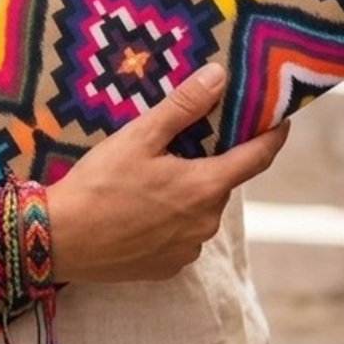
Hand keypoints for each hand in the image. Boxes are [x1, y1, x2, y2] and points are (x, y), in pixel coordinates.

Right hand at [47, 62, 287, 283]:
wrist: (61, 239)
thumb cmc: (99, 184)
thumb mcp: (139, 136)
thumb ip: (183, 106)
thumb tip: (219, 76)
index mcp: (205, 187)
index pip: (257, 158)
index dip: (273, 136)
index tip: (282, 120)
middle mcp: (205, 223)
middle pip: (222, 181)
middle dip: (211, 160)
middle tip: (184, 140)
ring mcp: (188, 249)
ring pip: (200, 208)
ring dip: (188, 190)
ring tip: (153, 173)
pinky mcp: (168, 267)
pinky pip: (182, 233)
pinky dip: (171, 217)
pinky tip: (140, 206)